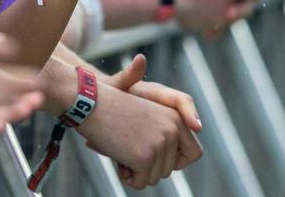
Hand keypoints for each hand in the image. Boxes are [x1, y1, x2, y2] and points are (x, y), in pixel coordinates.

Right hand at [79, 55, 201, 188]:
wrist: (89, 102)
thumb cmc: (111, 108)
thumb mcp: (145, 115)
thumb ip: (163, 135)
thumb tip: (170, 162)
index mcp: (176, 118)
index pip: (194, 154)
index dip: (176, 162)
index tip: (155, 158)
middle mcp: (173, 130)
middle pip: (169, 170)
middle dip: (147, 166)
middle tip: (127, 145)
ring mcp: (160, 144)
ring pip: (155, 178)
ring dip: (135, 170)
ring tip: (121, 147)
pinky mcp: (145, 157)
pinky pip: (141, 183)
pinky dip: (127, 176)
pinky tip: (117, 156)